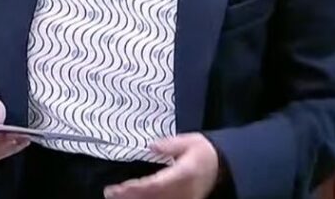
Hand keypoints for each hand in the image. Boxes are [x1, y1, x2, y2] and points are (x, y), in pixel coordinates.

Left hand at [104, 134, 220, 198]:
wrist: (225, 166)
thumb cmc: (205, 151)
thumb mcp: (191, 141)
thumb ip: (171, 144)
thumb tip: (152, 145)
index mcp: (183, 174)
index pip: (155, 185)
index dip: (135, 189)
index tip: (117, 188)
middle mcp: (182, 191)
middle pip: (152, 198)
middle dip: (130, 197)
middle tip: (110, 194)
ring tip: (116, 197)